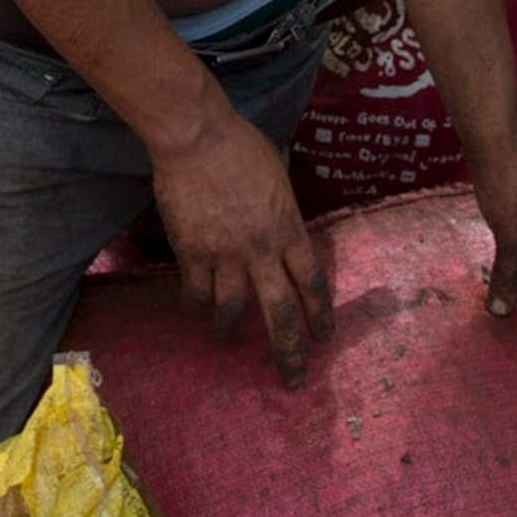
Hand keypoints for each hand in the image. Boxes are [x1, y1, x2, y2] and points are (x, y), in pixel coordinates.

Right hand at [150, 99, 332, 384]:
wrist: (196, 137)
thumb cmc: (241, 146)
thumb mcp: (277, 177)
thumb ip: (282, 212)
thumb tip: (282, 229)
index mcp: (289, 229)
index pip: (313, 284)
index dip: (320, 316)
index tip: (323, 339)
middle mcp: (262, 250)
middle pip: (282, 314)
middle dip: (289, 352)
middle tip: (292, 379)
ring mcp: (225, 254)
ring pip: (232, 311)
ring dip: (229, 331)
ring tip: (225, 339)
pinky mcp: (192, 253)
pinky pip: (196, 293)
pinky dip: (195, 303)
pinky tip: (193, 306)